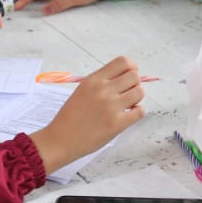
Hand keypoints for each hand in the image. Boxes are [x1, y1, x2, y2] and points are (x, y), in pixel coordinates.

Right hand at [29, 57, 144, 174]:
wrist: (61, 140)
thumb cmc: (70, 117)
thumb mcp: (82, 90)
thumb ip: (102, 82)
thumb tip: (125, 78)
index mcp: (94, 80)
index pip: (123, 62)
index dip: (131, 68)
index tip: (128, 76)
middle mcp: (103, 90)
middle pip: (134, 76)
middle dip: (134, 84)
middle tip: (126, 93)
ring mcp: (111, 107)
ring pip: (139, 92)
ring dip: (136, 98)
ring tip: (126, 105)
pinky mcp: (117, 124)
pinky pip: (140, 111)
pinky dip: (137, 112)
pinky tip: (127, 115)